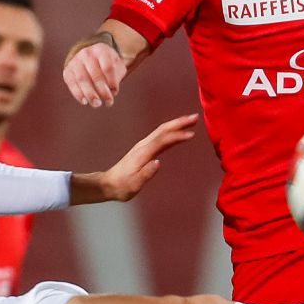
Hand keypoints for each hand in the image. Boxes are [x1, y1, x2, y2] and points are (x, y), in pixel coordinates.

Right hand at [64, 36, 128, 108]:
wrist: (90, 57)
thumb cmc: (106, 64)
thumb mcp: (116, 65)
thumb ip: (117, 76)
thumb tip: (112, 91)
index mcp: (101, 50)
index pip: (107, 67)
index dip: (112, 81)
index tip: (115, 92)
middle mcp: (87, 53)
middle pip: (95, 74)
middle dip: (102, 91)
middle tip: (108, 102)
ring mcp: (75, 61)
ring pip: (82, 79)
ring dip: (90, 94)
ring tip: (97, 104)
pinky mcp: (67, 71)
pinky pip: (72, 83)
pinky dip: (78, 94)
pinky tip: (85, 101)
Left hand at [73, 115, 198, 202]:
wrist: (108, 184)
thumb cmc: (121, 186)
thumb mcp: (133, 184)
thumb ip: (146, 174)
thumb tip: (158, 162)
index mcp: (143, 153)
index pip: (162, 141)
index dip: (177, 136)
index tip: (191, 134)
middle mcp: (143, 146)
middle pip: (163, 130)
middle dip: (179, 122)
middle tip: (195, 117)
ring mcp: (143, 146)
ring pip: (162, 131)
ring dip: (177, 124)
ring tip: (191, 120)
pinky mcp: (144, 149)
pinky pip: (160, 137)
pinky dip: (171, 132)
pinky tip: (180, 132)